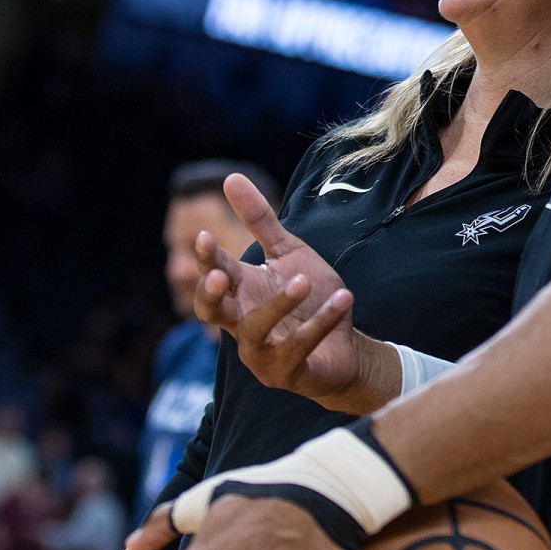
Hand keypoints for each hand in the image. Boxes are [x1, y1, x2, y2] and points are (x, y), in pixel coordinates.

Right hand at [194, 176, 388, 408]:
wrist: (346, 346)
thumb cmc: (311, 299)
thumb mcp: (288, 253)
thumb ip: (260, 220)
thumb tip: (230, 177)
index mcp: (240, 293)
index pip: (214, 274)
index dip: (206, 259)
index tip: (204, 236)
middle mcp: (242, 325)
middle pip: (210, 311)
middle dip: (209, 294)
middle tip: (218, 276)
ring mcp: (260, 353)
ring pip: (255, 331)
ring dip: (278, 304)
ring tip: (304, 280)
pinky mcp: (286, 372)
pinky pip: (298, 347)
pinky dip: (320, 322)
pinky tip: (342, 299)